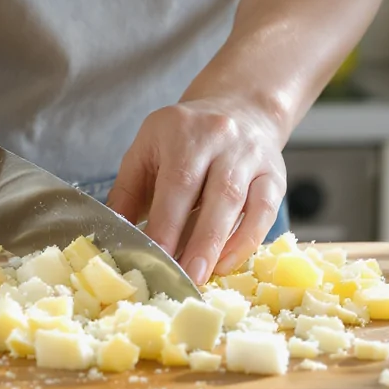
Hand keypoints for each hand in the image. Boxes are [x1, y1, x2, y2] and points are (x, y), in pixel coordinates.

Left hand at [107, 99, 287, 284]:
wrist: (238, 109)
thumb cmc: (183, 138)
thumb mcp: (147, 150)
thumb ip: (127, 191)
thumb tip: (112, 235)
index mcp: (183, 130)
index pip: (177, 182)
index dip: (166, 224)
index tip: (153, 257)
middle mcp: (223, 138)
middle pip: (216, 194)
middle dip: (199, 242)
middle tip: (183, 278)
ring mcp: (253, 156)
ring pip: (242, 204)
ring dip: (222, 246)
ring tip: (203, 277)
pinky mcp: (275, 175)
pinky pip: (266, 211)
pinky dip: (248, 240)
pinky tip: (227, 262)